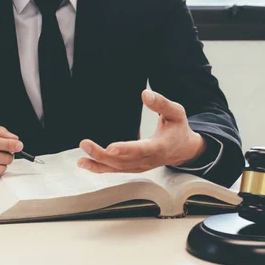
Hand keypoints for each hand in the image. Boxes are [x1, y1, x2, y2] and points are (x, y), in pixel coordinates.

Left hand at [78, 90, 206, 172]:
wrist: (183, 150)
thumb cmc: (178, 129)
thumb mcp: (176, 113)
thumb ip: (161, 103)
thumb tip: (145, 94)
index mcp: (159, 147)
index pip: (141, 149)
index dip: (126, 149)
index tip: (110, 148)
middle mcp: (148, 160)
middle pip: (123, 160)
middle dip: (102, 154)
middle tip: (85, 144)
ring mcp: (140, 166)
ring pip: (117, 168)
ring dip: (98, 164)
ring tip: (80, 160)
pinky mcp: (133, 168)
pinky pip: (115, 170)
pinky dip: (100, 168)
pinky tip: (85, 164)